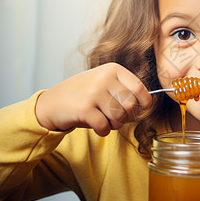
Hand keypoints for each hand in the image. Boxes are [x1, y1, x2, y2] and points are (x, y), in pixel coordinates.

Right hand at [35, 62, 151, 135]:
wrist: (52, 103)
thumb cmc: (83, 95)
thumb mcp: (104, 83)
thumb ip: (124, 90)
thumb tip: (147, 104)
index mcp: (113, 69)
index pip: (140, 88)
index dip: (142, 104)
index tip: (137, 110)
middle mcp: (104, 77)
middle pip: (131, 105)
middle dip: (126, 117)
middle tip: (114, 118)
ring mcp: (93, 92)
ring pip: (119, 117)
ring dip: (114, 125)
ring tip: (104, 120)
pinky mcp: (84, 108)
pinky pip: (105, 126)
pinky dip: (103, 131)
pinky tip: (96, 126)